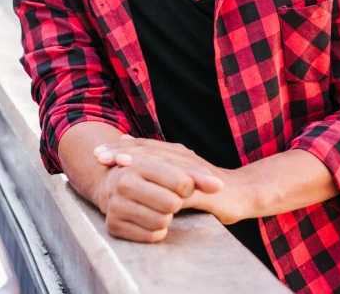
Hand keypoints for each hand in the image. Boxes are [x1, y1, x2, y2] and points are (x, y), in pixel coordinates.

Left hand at [93, 137, 254, 224]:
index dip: (119, 148)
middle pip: (147, 150)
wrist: (242, 192)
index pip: (142, 147)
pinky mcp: (202, 187)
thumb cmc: (206, 185)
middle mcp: (181, 156)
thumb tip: (127, 147)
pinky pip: (180, 184)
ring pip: (161, 162)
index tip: (96, 153)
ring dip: (139, 160)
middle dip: (121, 152)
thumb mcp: (178, 172)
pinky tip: (151, 185)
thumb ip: (156, 162)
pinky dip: (163, 182)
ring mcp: (191, 170)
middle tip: (98, 156)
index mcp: (174, 153)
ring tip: (118, 161)